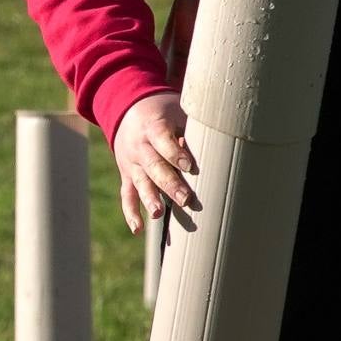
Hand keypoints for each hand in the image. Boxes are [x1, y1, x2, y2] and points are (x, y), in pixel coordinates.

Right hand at [113, 90, 198, 231]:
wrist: (128, 110)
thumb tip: (214, 151)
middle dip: (170, 184)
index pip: (162, 141)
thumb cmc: (163, 112)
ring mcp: (132, 163)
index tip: (189, 167)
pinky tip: (138, 230)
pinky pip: (127, 195)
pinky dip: (131, 213)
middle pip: (154, 166)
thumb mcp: (177, 112)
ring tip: (158, 214)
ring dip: (149, 199)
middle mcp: (140, 147)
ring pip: (140, 182)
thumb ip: (190, 131)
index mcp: (153, 127)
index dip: (175, 153)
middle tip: (186, 200)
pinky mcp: (127, 175)